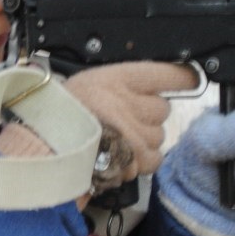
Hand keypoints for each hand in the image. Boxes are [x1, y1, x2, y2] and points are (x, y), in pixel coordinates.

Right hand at [63, 63, 198, 191]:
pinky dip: (141, 162)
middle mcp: (130, 103)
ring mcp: (136, 132)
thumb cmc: (56, 117)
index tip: (191, 79)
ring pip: (158, 136)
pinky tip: (121, 158)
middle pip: (162, 109)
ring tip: (115, 142)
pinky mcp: (137, 158)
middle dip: (147, 117)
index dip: (182, 77)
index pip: (165, 73)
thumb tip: (145, 92)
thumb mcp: (83, 87)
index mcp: (117, 80)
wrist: (43, 148)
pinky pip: (154, 159)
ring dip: (141, 141)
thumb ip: (114, 89)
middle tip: (123, 122)